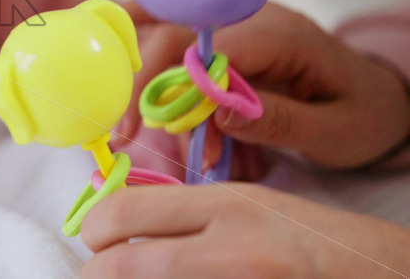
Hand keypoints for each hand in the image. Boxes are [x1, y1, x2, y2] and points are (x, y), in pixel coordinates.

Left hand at [81, 183, 409, 277]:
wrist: (381, 277)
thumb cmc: (311, 240)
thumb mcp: (250, 204)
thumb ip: (186, 211)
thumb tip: (116, 221)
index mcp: (228, 207)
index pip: (123, 212)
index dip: (94, 227)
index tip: (95, 236)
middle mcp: (229, 253)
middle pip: (118, 267)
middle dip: (99, 272)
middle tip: (102, 271)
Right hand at [117, 2, 409, 169]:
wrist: (378, 97)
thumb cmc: (361, 114)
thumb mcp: (335, 131)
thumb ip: (280, 121)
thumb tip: (219, 115)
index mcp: (281, 35)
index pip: (209, 46)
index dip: (176, 85)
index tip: (170, 135)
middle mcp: (248, 18)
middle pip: (173, 34)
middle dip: (148, 88)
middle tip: (130, 136)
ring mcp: (230, 25)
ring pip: (164, 40)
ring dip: (156, 93)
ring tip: (180, 147)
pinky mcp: (219, 40)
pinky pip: (172, 45)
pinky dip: (154, 73)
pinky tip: (143, 99)